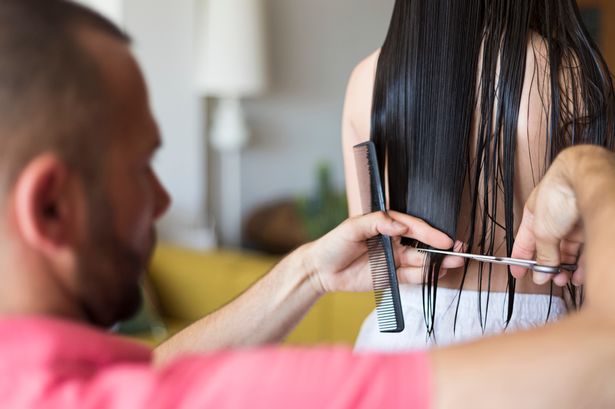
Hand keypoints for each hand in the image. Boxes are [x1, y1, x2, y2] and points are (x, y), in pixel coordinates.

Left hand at [304, 211, 458, 293]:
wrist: (320, 270)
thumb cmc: (334, 243)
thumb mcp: (352, 227)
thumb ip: (377, 223)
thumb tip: (401, 226)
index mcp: (386, 225)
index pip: (412, 227)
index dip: (429, 232)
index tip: (443, 239)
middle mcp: (394, 242)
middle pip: (422, 244)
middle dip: (441, 247)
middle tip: (459, 250)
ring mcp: (394, 260)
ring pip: (421, 261)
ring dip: (438, 263)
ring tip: (456, 263)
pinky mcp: (391, 277)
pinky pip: (411, 277)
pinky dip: (425, 276)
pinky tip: (438, 274)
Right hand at [511, 151, 584, 285]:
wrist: (586, 178)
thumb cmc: (559, 192)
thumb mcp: (542, 230)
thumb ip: (542, 253)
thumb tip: (541, 271)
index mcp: (535, 215)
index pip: (525, 242)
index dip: (521, 259)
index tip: (519, 273)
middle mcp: (554, 219)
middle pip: (548, 248)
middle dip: (547, 267)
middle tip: (548, 279)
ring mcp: (573, 222)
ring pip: (568, 251)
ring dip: (565, 268)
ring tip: (564, 279)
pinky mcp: (592, 224)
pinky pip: (585, 249)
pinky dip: (582, 264)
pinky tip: (579, 274)